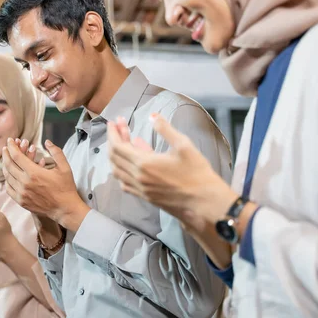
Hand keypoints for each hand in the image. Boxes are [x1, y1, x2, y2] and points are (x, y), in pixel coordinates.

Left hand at [2, 138, 89, 231]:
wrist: (65, 209)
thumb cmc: (66, 187)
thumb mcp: (65, 167)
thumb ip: (56, 152)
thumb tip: (47, 142)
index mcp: (34, 173)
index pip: (17, 156)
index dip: (12, 147)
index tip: (10, 140)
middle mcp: (25, 183)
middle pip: (9, 165)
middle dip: (6, 154)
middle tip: (6, 148)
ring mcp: (21, 193)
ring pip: (7, 177)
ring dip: (5, 166)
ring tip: (7, 159)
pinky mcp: (21, 201)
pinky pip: (9, 188)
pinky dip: (7, 179)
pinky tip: (10, 175)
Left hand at [107, 113, 237, 224]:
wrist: (204, 202)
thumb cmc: (197, 173)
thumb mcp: (183, 145)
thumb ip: (165, 129)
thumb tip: (152, 116)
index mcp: (144, 163)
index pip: (118, 146)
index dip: (113, 132)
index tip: (113, 122)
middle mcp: (138, 177)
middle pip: (114, 157)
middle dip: (113, 139)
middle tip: (119, 127)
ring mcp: (141, 189)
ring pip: (117, 171)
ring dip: (115, 155)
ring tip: (122, 142)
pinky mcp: (146, 197)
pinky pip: (125, 183)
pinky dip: (121, 171)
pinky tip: (128, 164)